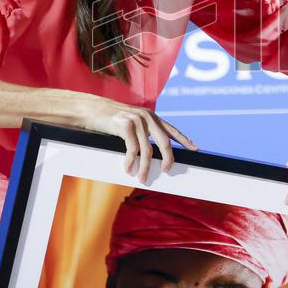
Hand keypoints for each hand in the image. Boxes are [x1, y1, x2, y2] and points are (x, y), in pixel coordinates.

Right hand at [79, 95, 197, 179]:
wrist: (92, 110)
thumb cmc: (111, 119)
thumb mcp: (132, 122)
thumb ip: (144, 131)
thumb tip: (153, 151)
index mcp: (152, 117)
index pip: (172, 130)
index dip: (184, 140)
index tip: (195, 149)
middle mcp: (147, 117)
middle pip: (164, 142)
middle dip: (168, 159)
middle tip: (166, 171)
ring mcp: (137, 120)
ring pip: (147, 150)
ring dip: (144, 167)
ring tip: (142, 178)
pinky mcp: (125, 126)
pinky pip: (132, 149)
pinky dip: (131, 161)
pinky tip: (128, 168)